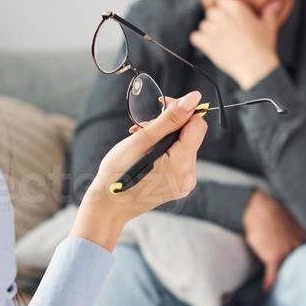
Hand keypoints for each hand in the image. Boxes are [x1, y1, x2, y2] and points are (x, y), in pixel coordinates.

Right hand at [74, 92, 208, 249]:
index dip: (181, 110)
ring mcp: (185, 183)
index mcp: (181, 163)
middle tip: (140, 127)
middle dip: (168, 125)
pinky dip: (165, 151)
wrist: (109, 206)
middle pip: (190, 135)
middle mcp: (189, 175)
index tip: (160, 106)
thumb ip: (170, 119)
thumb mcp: (142, 140)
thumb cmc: (118, 173)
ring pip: (184, 146)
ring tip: (139, 140)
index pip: (197, 124)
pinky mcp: (179, 186)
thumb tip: (194, 98)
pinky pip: (179, 160)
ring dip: (164, 137)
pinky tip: (146, 153)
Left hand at [189, 0, 286, 88]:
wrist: (255, 67)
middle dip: (216, 21)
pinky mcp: (207, 42)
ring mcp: (214, 28)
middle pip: (211, 12)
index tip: (230, 20)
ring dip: (208, 32)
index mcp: (237, 8)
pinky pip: (195, 37)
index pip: (223, 2)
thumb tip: (275, 4)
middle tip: (225, 33)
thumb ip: (269, 12)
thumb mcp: (268, 27)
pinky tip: (209, 47)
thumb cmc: (263, 47)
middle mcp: (223, 15)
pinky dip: (199, 42)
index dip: (225, 12)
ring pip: (203, 25)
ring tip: (220, 42)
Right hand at [242, 189, 305, 290]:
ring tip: (285, 287)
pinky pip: (272, 273)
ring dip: (286, 277)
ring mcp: (286, 251)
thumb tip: (297, 229)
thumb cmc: (272, 208)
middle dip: (301, 271)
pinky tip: (266, 288)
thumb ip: (297, 228)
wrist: (259, 206)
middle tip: (305, 284)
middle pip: (301, 262)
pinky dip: (269, 281)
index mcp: (304, 234)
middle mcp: (298, 244)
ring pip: (288, 268)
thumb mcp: (290, 217)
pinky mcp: (273, 256)